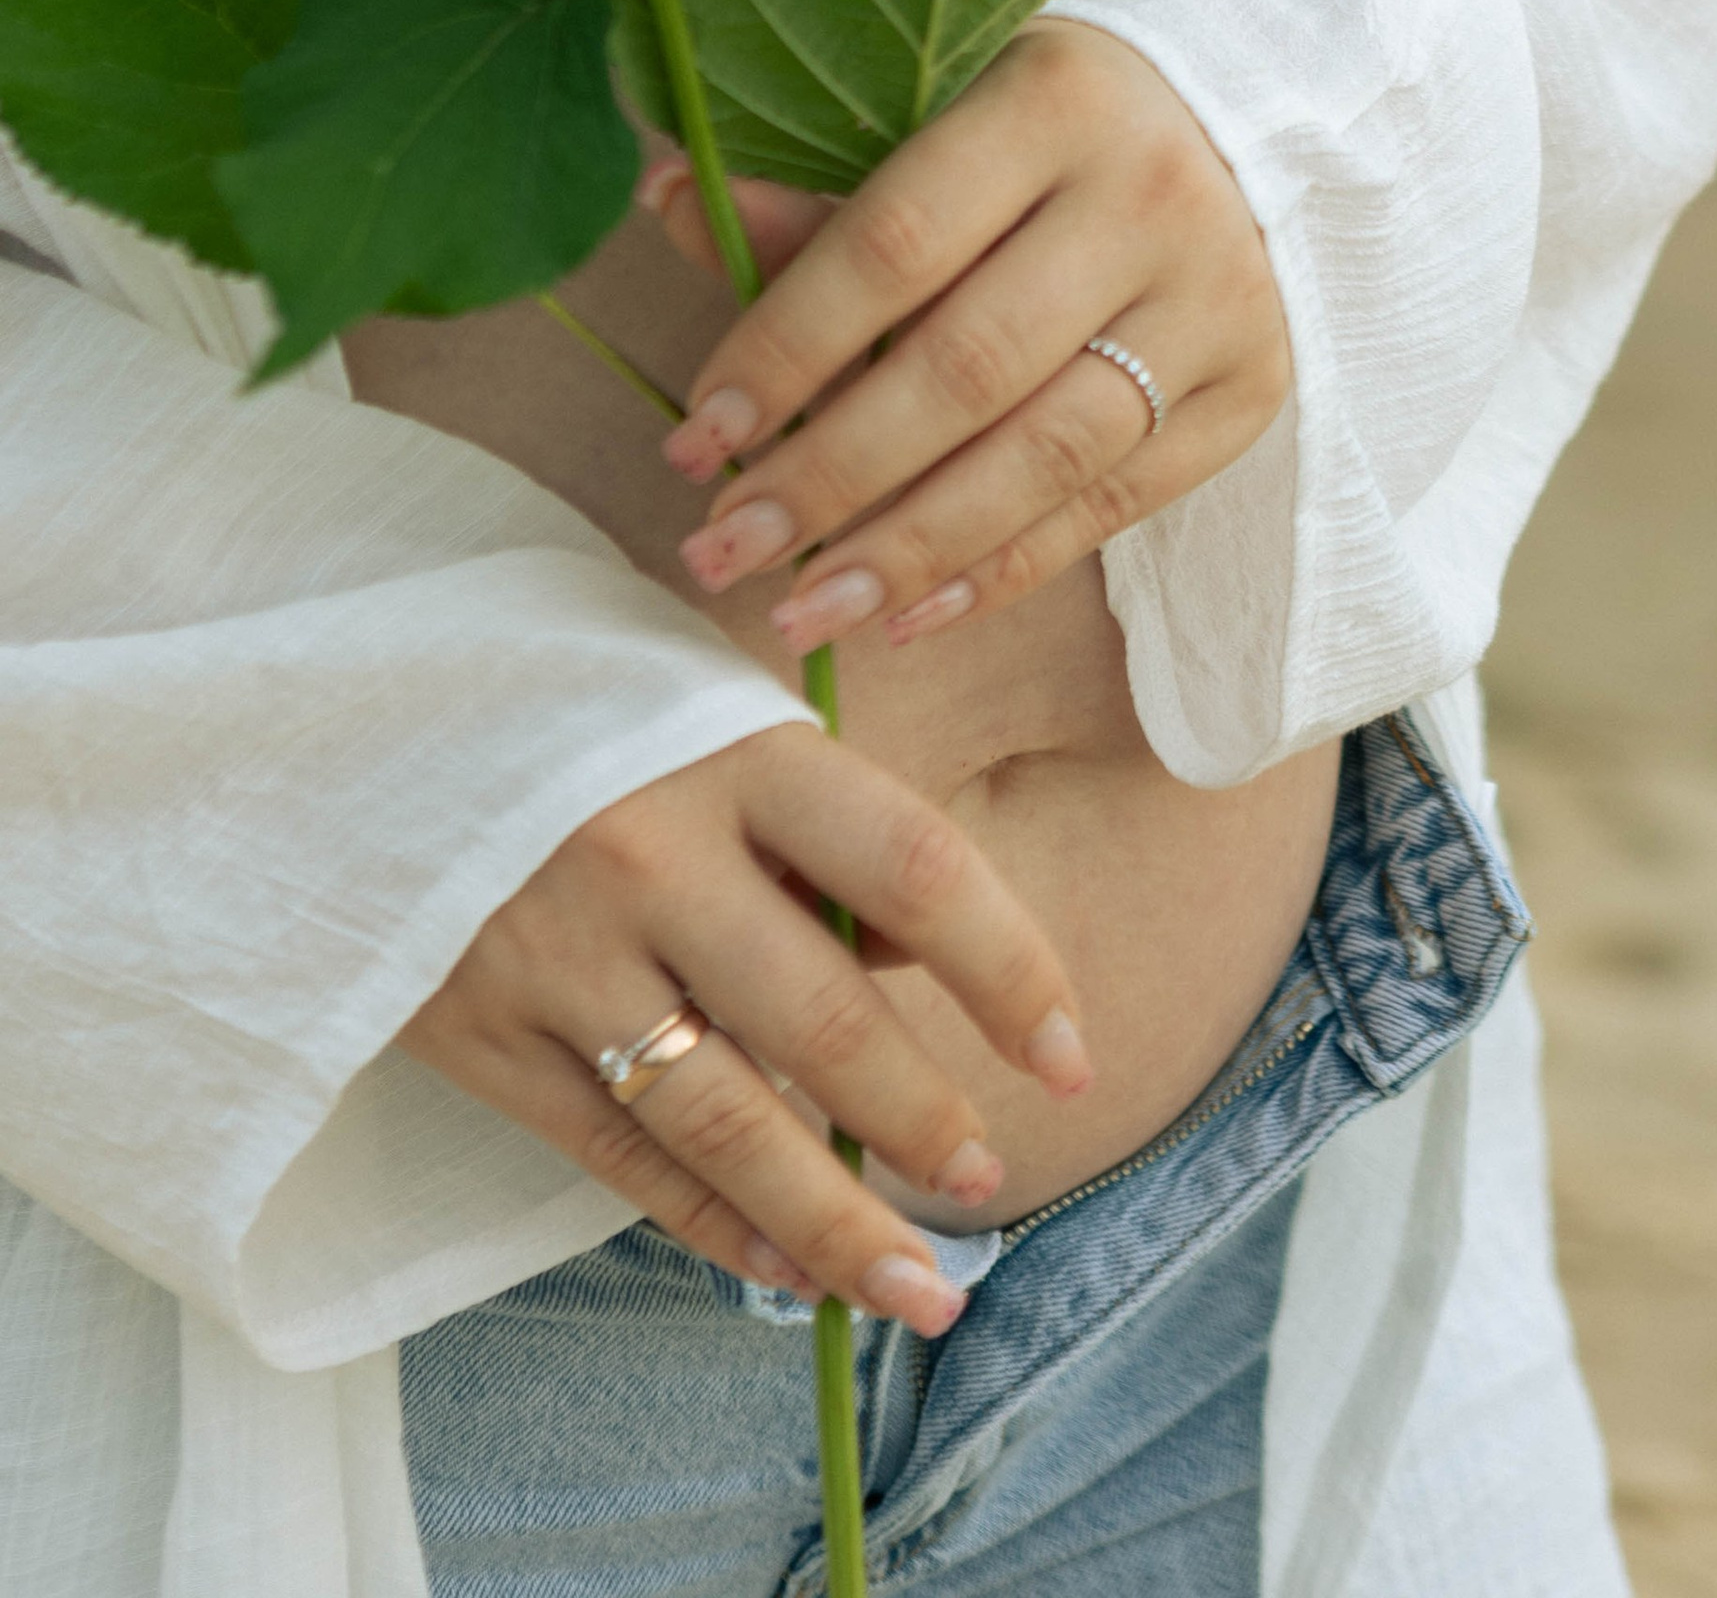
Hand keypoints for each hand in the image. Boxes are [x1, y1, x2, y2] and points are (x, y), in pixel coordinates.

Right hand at [401, 723, 1090, 1333]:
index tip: (1071, 1055)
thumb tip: (923, 959)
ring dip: (834, 1220)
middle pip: (822, 1019)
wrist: (359, 722)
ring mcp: (561, 955)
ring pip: (725, 1120)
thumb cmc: (588, 715)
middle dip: (921, 1119)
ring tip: (920, 1288)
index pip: (912, 870)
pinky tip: (786, 1268)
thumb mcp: (717, 721)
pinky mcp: (486, 1038)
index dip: (1007, 971)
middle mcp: (652, 856)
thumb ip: (821, 830)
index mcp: (737, 754)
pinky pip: (621, 1160)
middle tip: (991, 1181)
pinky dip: (714, 1225)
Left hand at [651, 21, 1290, 650]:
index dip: (786, 348)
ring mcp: (1215, 299)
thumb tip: (669, 199)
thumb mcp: (944, 115)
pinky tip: (909, 613)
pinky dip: (1006, 568)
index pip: (897, 243)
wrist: (1258, 123)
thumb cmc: (1053, 124)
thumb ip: (819, 188)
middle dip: (830, 475)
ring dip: (912, 549)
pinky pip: (1114, 503)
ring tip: (803, 609)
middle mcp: (1149, 197)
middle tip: (723, 547)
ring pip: (1046, 452)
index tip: (695, 434)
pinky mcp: (1248, 387)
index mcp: (1055, 99)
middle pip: (969, 365)